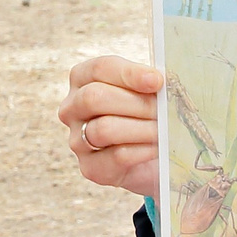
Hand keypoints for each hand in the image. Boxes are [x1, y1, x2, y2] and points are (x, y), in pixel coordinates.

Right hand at [59, 55, 162, 198]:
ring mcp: (77, 140)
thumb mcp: (146, 92)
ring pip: (104, 129)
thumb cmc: (147, 116)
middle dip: (136, 103)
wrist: (152, 160)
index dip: (130, 73)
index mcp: (83, 79)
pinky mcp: (90, 168)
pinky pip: (117, 156)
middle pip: (95, 97)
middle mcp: (72, 108)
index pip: (100, 68)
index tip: (157, 81)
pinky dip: (143, 150)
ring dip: (142, 128)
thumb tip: (159, 82)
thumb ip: (148, 84)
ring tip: (164, 130)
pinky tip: (158, 147)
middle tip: (164, 110)